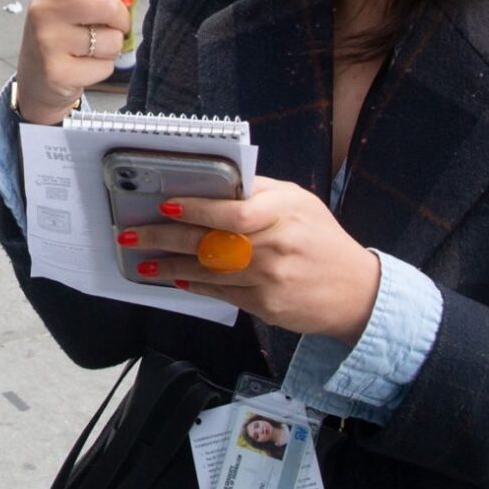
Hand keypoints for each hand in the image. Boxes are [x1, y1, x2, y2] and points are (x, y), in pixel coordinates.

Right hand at [14, 0, 131, 125]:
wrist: (38, 78)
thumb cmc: (65, 30)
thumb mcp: (75, 3)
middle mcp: (44, 9)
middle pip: (110, 5)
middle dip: (119, 19)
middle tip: (107, 26)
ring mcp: (48, 41)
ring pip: (111, 40)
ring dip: (109, 47)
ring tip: (87, 48)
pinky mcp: (57, 71)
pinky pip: (104, 66)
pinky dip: (101, 68)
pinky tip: (81, 67)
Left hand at [117, 179, 382, 343]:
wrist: (357, 293)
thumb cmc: (322, 240)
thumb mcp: (300, 203)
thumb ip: (260, 192)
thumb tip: (215, 182)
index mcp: (285, 213)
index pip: (235, 211)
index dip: (198, 208)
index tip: (166, 204)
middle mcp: (276, 246)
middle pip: (211, 241)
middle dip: (164, 237)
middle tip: (130, 235)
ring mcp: (270, 279)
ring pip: (208, 271)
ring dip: (168, 267)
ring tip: (141, 262)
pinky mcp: (266, 306)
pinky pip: (220, 292)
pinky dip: (193, 284)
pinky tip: (174, 278)